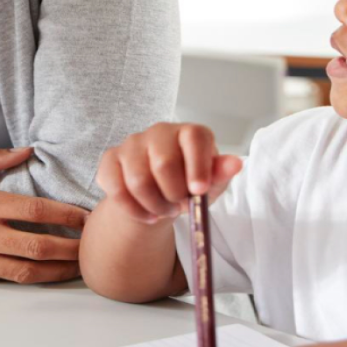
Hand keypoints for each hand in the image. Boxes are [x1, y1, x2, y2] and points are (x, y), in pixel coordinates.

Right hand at [0, 147, 89, 283]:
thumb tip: (26, 152)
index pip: (32, 211)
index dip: (64, 215)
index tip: (85, 217)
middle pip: (35, 245)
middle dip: (69, 248)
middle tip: (92, 247)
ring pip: (24, 270)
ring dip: (55, 271)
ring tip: (78, 267)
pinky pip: (4, 278)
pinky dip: (29, 277)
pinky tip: (47, 274)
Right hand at [94, 122, 241, 224]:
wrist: (160, 193)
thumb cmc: (190, 183)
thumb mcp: (211, 182)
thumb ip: (221, 173)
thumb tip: (235, 164)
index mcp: (189, 132)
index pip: (194, 138)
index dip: (198, 165)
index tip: (199, 191)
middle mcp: (160, 131)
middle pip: (164, 164)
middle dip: (174, 194)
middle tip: (181, 206)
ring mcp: (132, 143)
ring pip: (138, 180)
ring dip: (155, 206)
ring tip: (165, 210)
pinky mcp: (111, 160)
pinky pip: (116, 189)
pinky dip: (133, 210)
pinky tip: (147, 214)